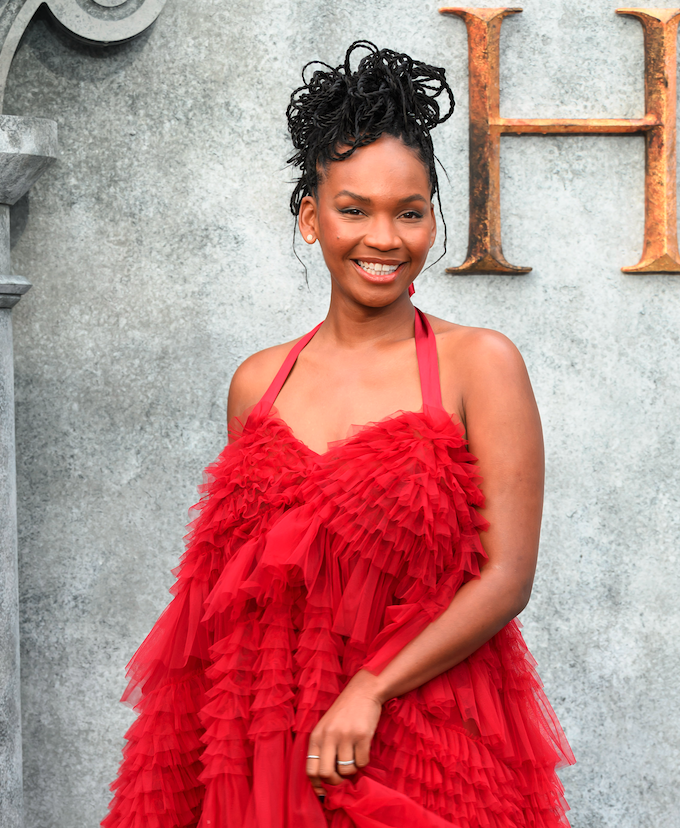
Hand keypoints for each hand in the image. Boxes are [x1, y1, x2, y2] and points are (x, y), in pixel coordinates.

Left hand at [306, 670, 383, 796]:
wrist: (362, 692)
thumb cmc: (343, 712)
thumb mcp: (326, 727)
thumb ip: (323, 749)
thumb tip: (323, 780)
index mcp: (316, 736)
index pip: (310, 770)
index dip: (317, 785)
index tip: (324, 792)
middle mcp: (329, 736)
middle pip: (326, 774)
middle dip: (335, 781)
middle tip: (342, 777)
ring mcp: (346, 736)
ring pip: (346, 770)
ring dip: (352, 770)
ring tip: (353, 757)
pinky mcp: (362, 736)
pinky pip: (362, 762)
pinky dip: (363, 762)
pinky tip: (362, 750)